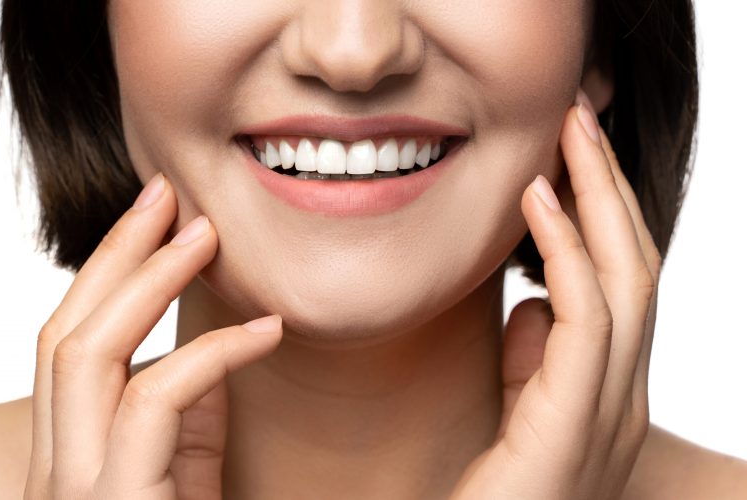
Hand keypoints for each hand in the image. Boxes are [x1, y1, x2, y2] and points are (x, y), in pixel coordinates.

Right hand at [23, 173, 282, 498]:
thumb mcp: (186, 470)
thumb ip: (185, 411)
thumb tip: (200, 339)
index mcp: (66, 453)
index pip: (67, 342)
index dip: (106, 269)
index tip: (154, 214)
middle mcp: (53, 467)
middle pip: (63, 332)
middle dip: (117, 253)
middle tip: (168, 193)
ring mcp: (76, 487)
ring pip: (89, 352)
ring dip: (150, 280)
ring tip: (206, 234)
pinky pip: (156, 397)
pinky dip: (214, 351)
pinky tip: (266, 329)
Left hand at [448, 89, 660, 499]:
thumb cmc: (492, 490)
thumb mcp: (517, 412)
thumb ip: (532, 361)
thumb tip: (534, 301)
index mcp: (611, 390)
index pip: (623, 283)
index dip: (605, 214)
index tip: (574, 155)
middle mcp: (624, 397)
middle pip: (637, 267)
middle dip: (611, 187)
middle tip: (583, 118)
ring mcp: (609, 412)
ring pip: (627, 280)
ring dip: (599, 198)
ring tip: (570, 134)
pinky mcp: (574, 422)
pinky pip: (584, 316)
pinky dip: (567, 249)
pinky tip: (540, 200)